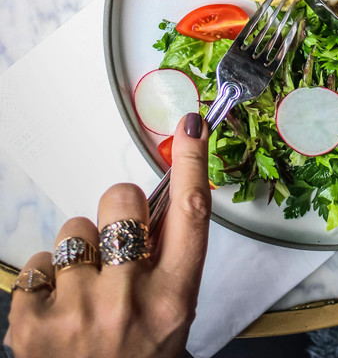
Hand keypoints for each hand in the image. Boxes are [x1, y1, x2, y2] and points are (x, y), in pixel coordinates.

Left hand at [4, 114, 210, 357]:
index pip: (190, 213)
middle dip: (116, 208)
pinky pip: (37, 263)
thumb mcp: (170, 318)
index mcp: (174, 299)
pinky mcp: (33, 324)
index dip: (192, 163)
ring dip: (77, 254)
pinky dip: (44, 283)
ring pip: (73, 230)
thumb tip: (159, 199)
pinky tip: (57, 313)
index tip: (191, 126)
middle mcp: (130, 302)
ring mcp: (79, 312)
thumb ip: (168, 263)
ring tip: (82, 294)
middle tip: (114, 243)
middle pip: (122, 200)